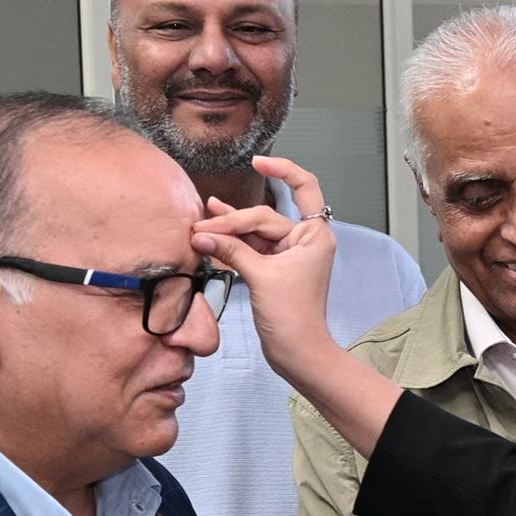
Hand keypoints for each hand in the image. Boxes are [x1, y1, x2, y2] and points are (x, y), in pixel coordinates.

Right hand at [192, 156, 338, 371]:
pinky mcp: (273, 270)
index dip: (282, 170)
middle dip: (232, 221)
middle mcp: (304, 241)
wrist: (297, 352)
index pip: (302, 189)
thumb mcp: (260, 277)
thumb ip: (232, 251)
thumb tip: (203, 234)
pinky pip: (250, 248)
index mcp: (315, 234)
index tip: (259, 162)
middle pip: (264, 217)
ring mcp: (288, 255)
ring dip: (228, 230)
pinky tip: (209, 236)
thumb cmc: (293, 318)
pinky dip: (231, 245)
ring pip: (254, 232)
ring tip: (201, 220)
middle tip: (201, 226)